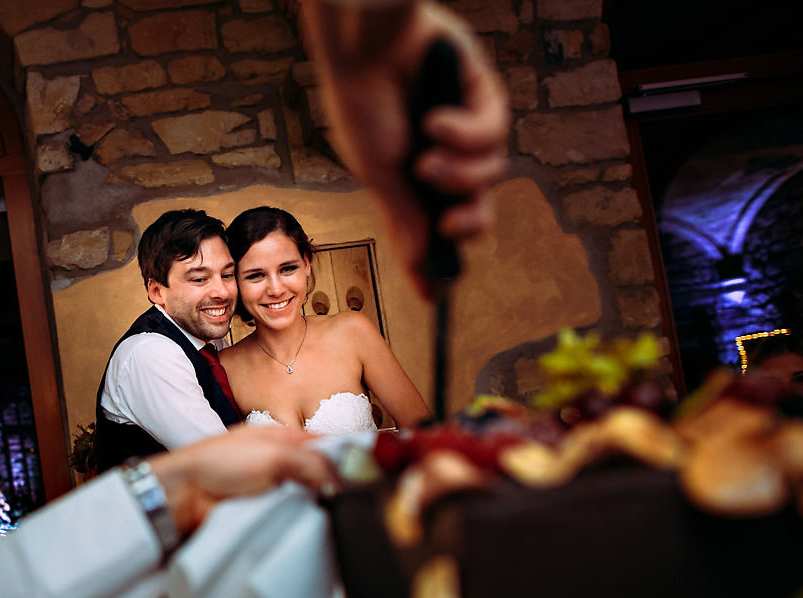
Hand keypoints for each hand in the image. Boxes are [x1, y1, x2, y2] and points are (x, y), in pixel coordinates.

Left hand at [148, 425, 339, 535]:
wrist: (184, 497)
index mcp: (288, 438)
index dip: (352, 458)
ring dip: (323, 509)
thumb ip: (314, 463)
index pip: (331, 445)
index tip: (371, 476)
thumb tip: (345, 482)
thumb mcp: (274, 454)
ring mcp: (279, 491)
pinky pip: (298, 521)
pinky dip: (306, 525)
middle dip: (340, 488)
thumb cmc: (219, 463)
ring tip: (339, 519)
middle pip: (326, 476)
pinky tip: (316, 531)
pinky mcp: (270, 516)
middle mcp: (286, 463)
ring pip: (315, 501)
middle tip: (356, 502)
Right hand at [303, 0, 508, 267]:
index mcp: (411, 178)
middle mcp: (443, 156)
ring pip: (490, 173)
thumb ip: (405, 216)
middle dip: (468, 222)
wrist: (366, 44)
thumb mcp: (379, 173)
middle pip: (475, 206)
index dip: (435, 261)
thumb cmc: (361, 103)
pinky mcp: (484, 95)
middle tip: (451, 224)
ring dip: (460, 172)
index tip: (436, 296)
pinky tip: (438, 119)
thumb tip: (421, 263)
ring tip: (428, 155)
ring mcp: (466, 127)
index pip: (431, 228)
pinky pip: (494, 133)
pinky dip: (467, 133)